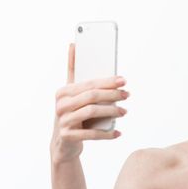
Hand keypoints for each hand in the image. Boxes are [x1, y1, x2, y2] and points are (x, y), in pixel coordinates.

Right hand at [50, 43, 129, 164]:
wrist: (63, 144)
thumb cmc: (73, 113)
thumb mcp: (72, 93)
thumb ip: (74, 70)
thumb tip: (74, 44)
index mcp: (63, 91)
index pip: (89, 83)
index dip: (108, 81)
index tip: (124, 80)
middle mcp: (60, 105)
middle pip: (92, 96)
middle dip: (112, 95)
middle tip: (127, 95)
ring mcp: (63, 121)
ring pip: (91, 112)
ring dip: (111, 112)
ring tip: (124, 112)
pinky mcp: (67, 137)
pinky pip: (90, 134)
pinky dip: (106, 134)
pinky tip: (118, 132)